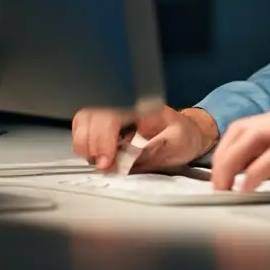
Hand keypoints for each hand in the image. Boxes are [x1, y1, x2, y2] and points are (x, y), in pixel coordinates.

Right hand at [71, 104, 218, 172]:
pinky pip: (85, 128)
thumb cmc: (183, 136)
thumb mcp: (179, 142)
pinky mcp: (106, 121)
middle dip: (91, 144)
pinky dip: (85, 144)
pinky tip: (98, 156)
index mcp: (142, 104)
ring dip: (85, 145)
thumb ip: (158, 148)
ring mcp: (113, 110)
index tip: (106, 162)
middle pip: (90, 115)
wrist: (186, 133)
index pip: (110, 115)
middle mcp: (124, 103)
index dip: (103, 139)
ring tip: (100, 162)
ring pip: (83, 120)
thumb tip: (133, 156)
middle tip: (102, 166)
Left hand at [210, 101, 269, 195]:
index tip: (219, 174)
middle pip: (240, 130)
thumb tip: (254, 169)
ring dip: (228, 166)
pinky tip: (247, 192)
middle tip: (217, 187)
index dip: (226, 150)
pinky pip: (268, 160)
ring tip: (225, 190)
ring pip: (248, 140)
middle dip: (220, 158)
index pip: (245, 126)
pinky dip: (251, 175)